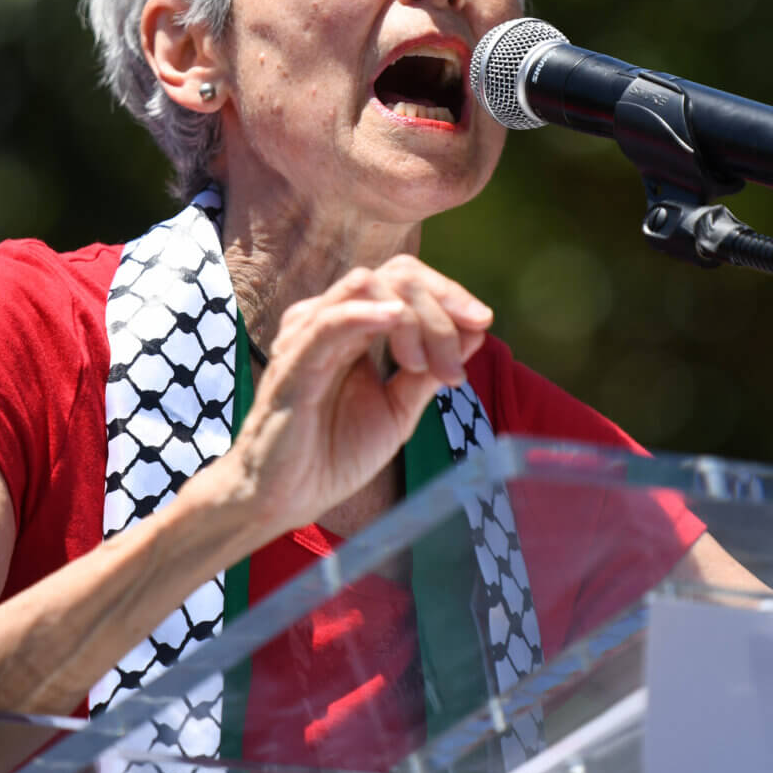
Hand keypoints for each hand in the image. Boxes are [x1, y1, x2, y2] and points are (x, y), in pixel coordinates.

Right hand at [213, 255, 492, 539]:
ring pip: (367, 285)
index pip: (405, 279)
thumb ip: (430, 370)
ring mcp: (308, 335)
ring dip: (414, 319)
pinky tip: (395, 319)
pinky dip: (367, 314)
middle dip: (440, 308)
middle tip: (454, 367)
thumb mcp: (399, 409)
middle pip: (394, 275)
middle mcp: (329, 320)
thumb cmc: (335, 454)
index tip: (483, 322)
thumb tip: (476, 330)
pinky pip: (330, 321)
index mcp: (353, 326)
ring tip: (428, 366)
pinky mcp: (294, 362)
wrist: (290, 498)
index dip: (449, 293)